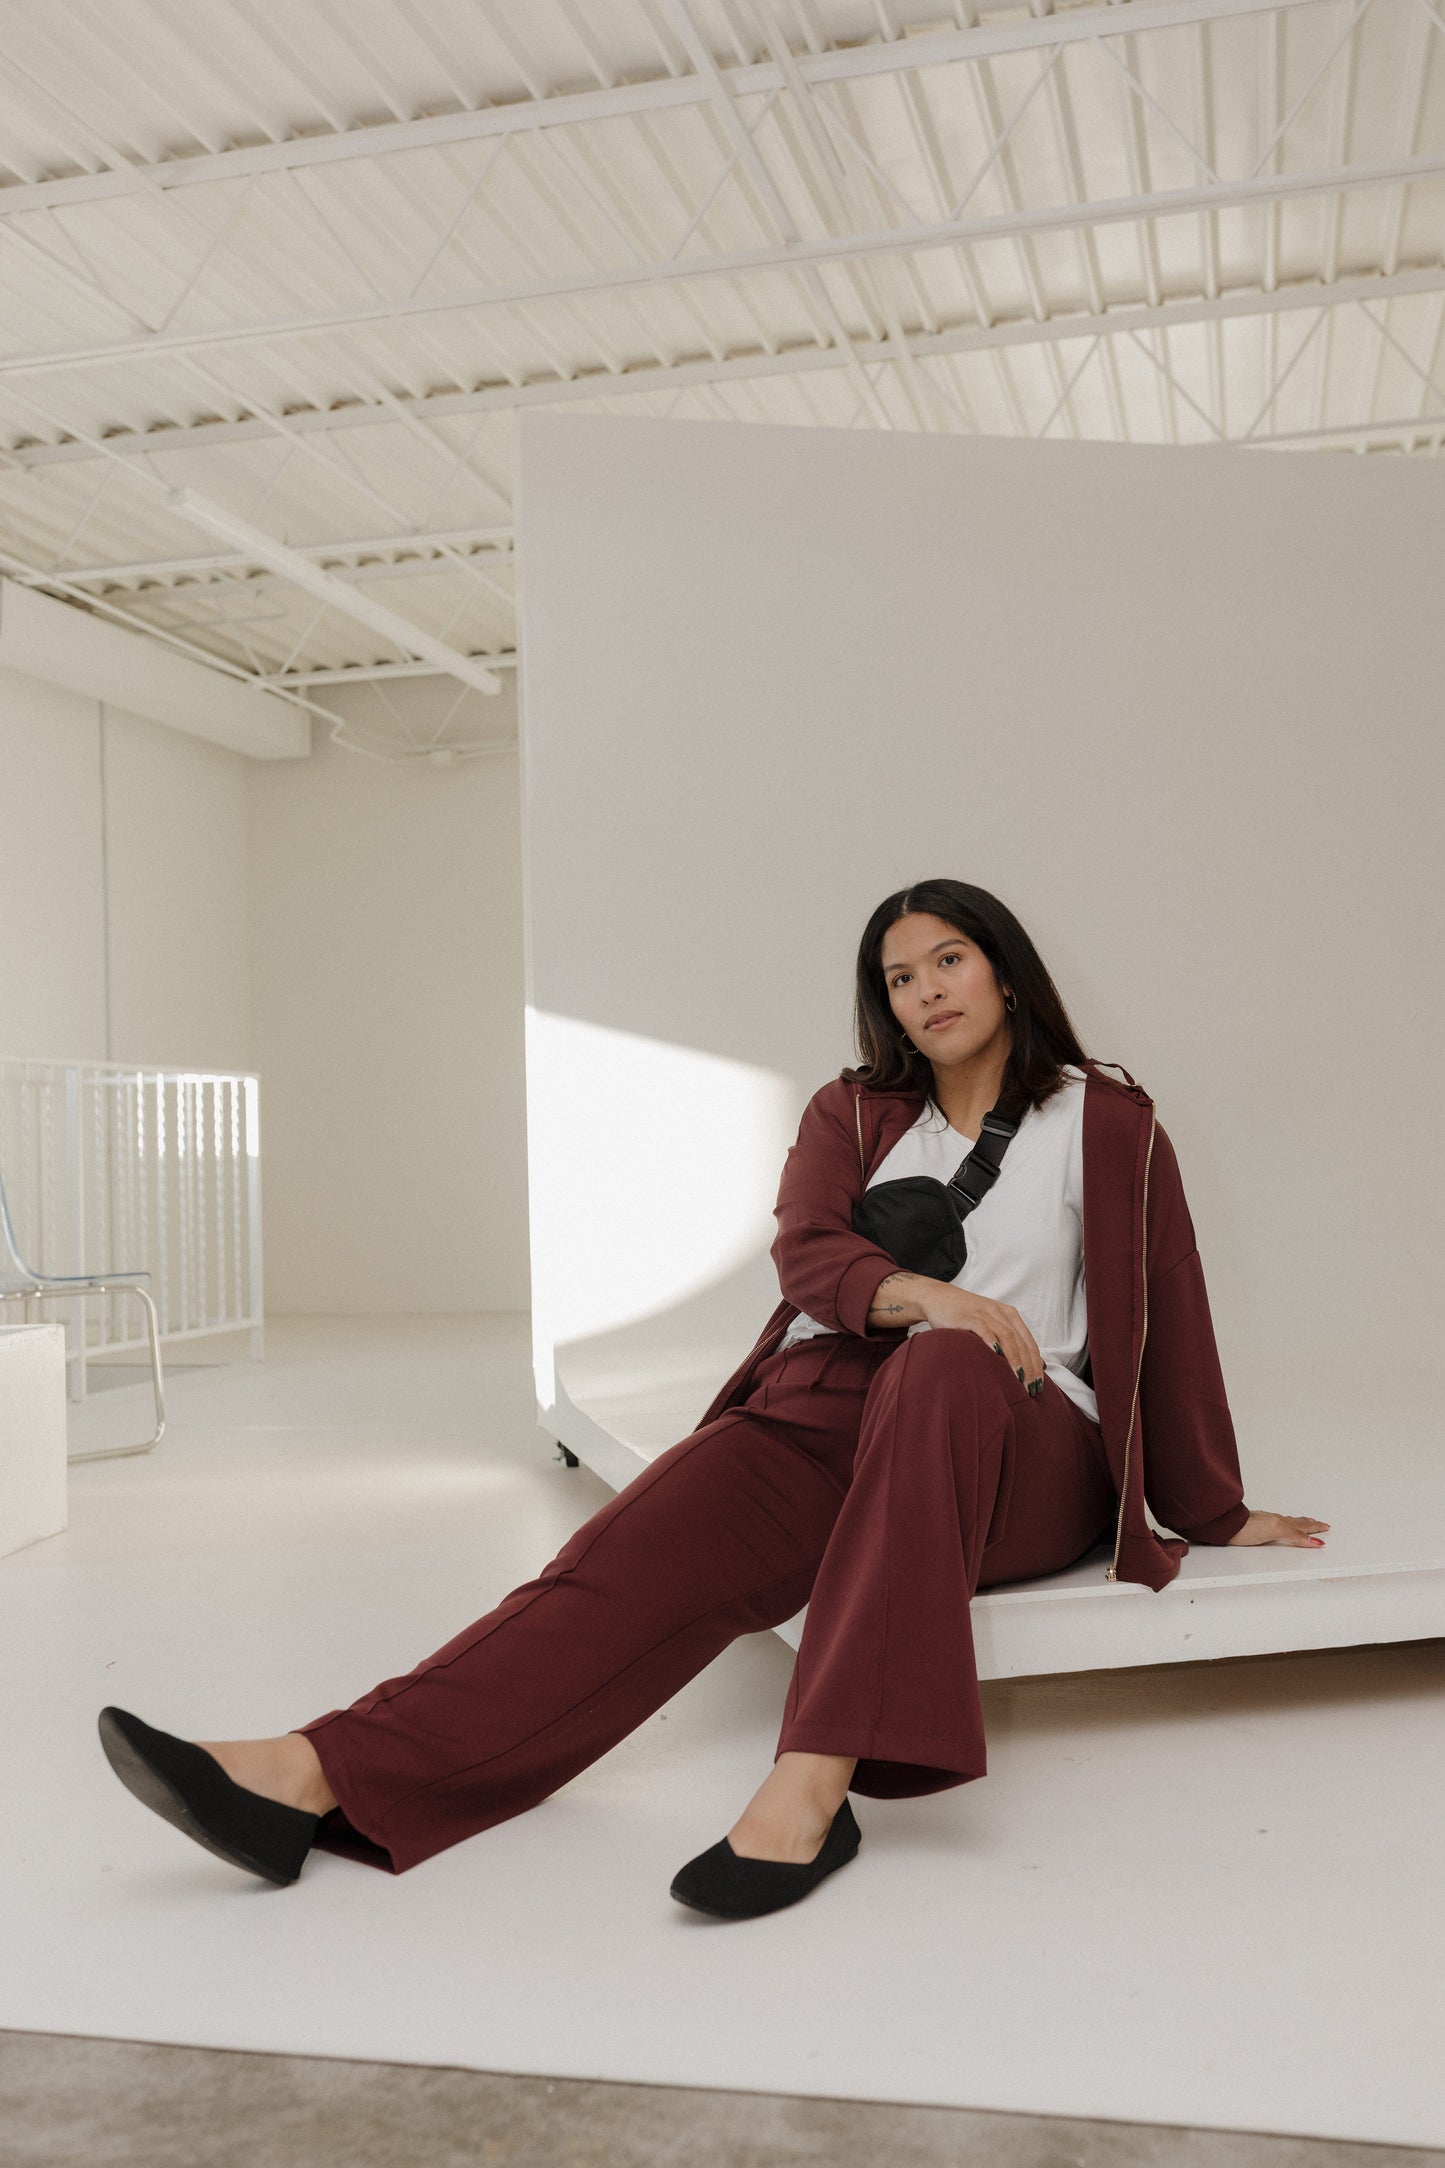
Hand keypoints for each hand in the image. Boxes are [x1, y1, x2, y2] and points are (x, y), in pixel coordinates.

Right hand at [919, 1284, 1045, 1395]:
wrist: (938, 1298)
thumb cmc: (965, 1316)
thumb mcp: (989, 1324)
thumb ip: (1005, 1340)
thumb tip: (1023, 1367)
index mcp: (1010, 1315)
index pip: (1029, 1342)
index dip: (1036, 1364)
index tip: (1038, 1384)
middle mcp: (1000, 1313)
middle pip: (1021, 1342)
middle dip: (1029, 1367)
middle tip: (1030, 1388)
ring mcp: (985, 1313)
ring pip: (1007, 1337)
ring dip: (1015, 1359)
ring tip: (1019, 1379)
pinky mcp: (969, 1316)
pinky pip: (984, 1329)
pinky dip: (992, 1342)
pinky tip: (997, 1355)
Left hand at [1225, 1510, 1329, 1547]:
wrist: (1224, 1525)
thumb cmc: (1244, 1527)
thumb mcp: (1275, 1531)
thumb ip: (1294, 1535)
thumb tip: (1314, 1541)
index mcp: (1280, 1523)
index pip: (1302, 1527)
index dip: (1314, 1528)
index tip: (1325, 1527)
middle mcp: (1274, 1522)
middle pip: (1296, 1523)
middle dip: (1310, 1524)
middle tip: (1321, 1523)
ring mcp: (1265, 1523)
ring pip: (1286, 1523)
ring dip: (1298, 1523)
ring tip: (1306, 1522)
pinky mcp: (1256, 1528)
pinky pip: (1276, 1525)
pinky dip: (1284, 1525)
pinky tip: (1280, 1524)